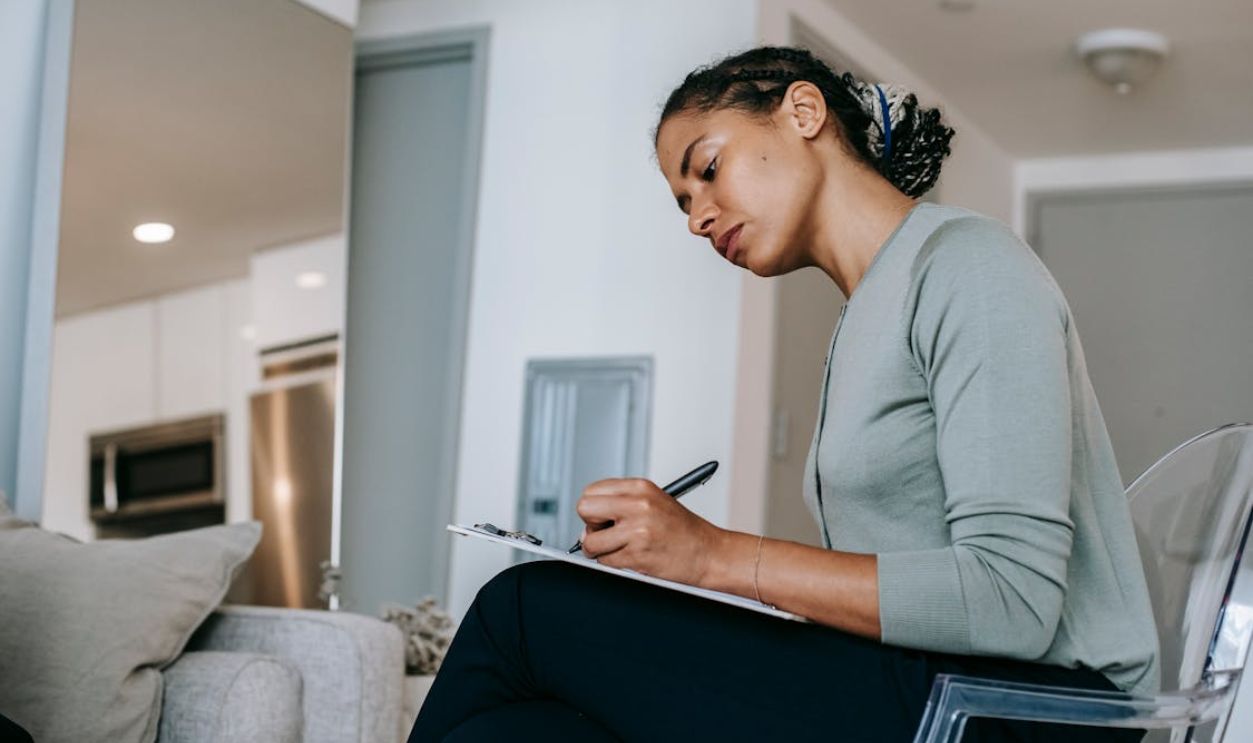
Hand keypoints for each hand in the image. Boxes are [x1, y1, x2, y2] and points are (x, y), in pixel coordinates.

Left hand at [575, 478, 724, 585]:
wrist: (708, 553)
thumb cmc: (682, 530)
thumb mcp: (654, 500)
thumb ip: (621, 503)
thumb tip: (587, 521)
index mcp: (640, 487)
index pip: (591, 491)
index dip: (593, 507)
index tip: (602, 517)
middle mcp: (638, 504)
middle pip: (585, 509)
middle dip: (590, 525)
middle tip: (605, 533)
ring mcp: (637, 530)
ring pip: (590, 541)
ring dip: (599, 550)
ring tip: (620, 548)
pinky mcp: (638, 554)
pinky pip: (605, 561)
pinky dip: (613, 563)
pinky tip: (631, 558)